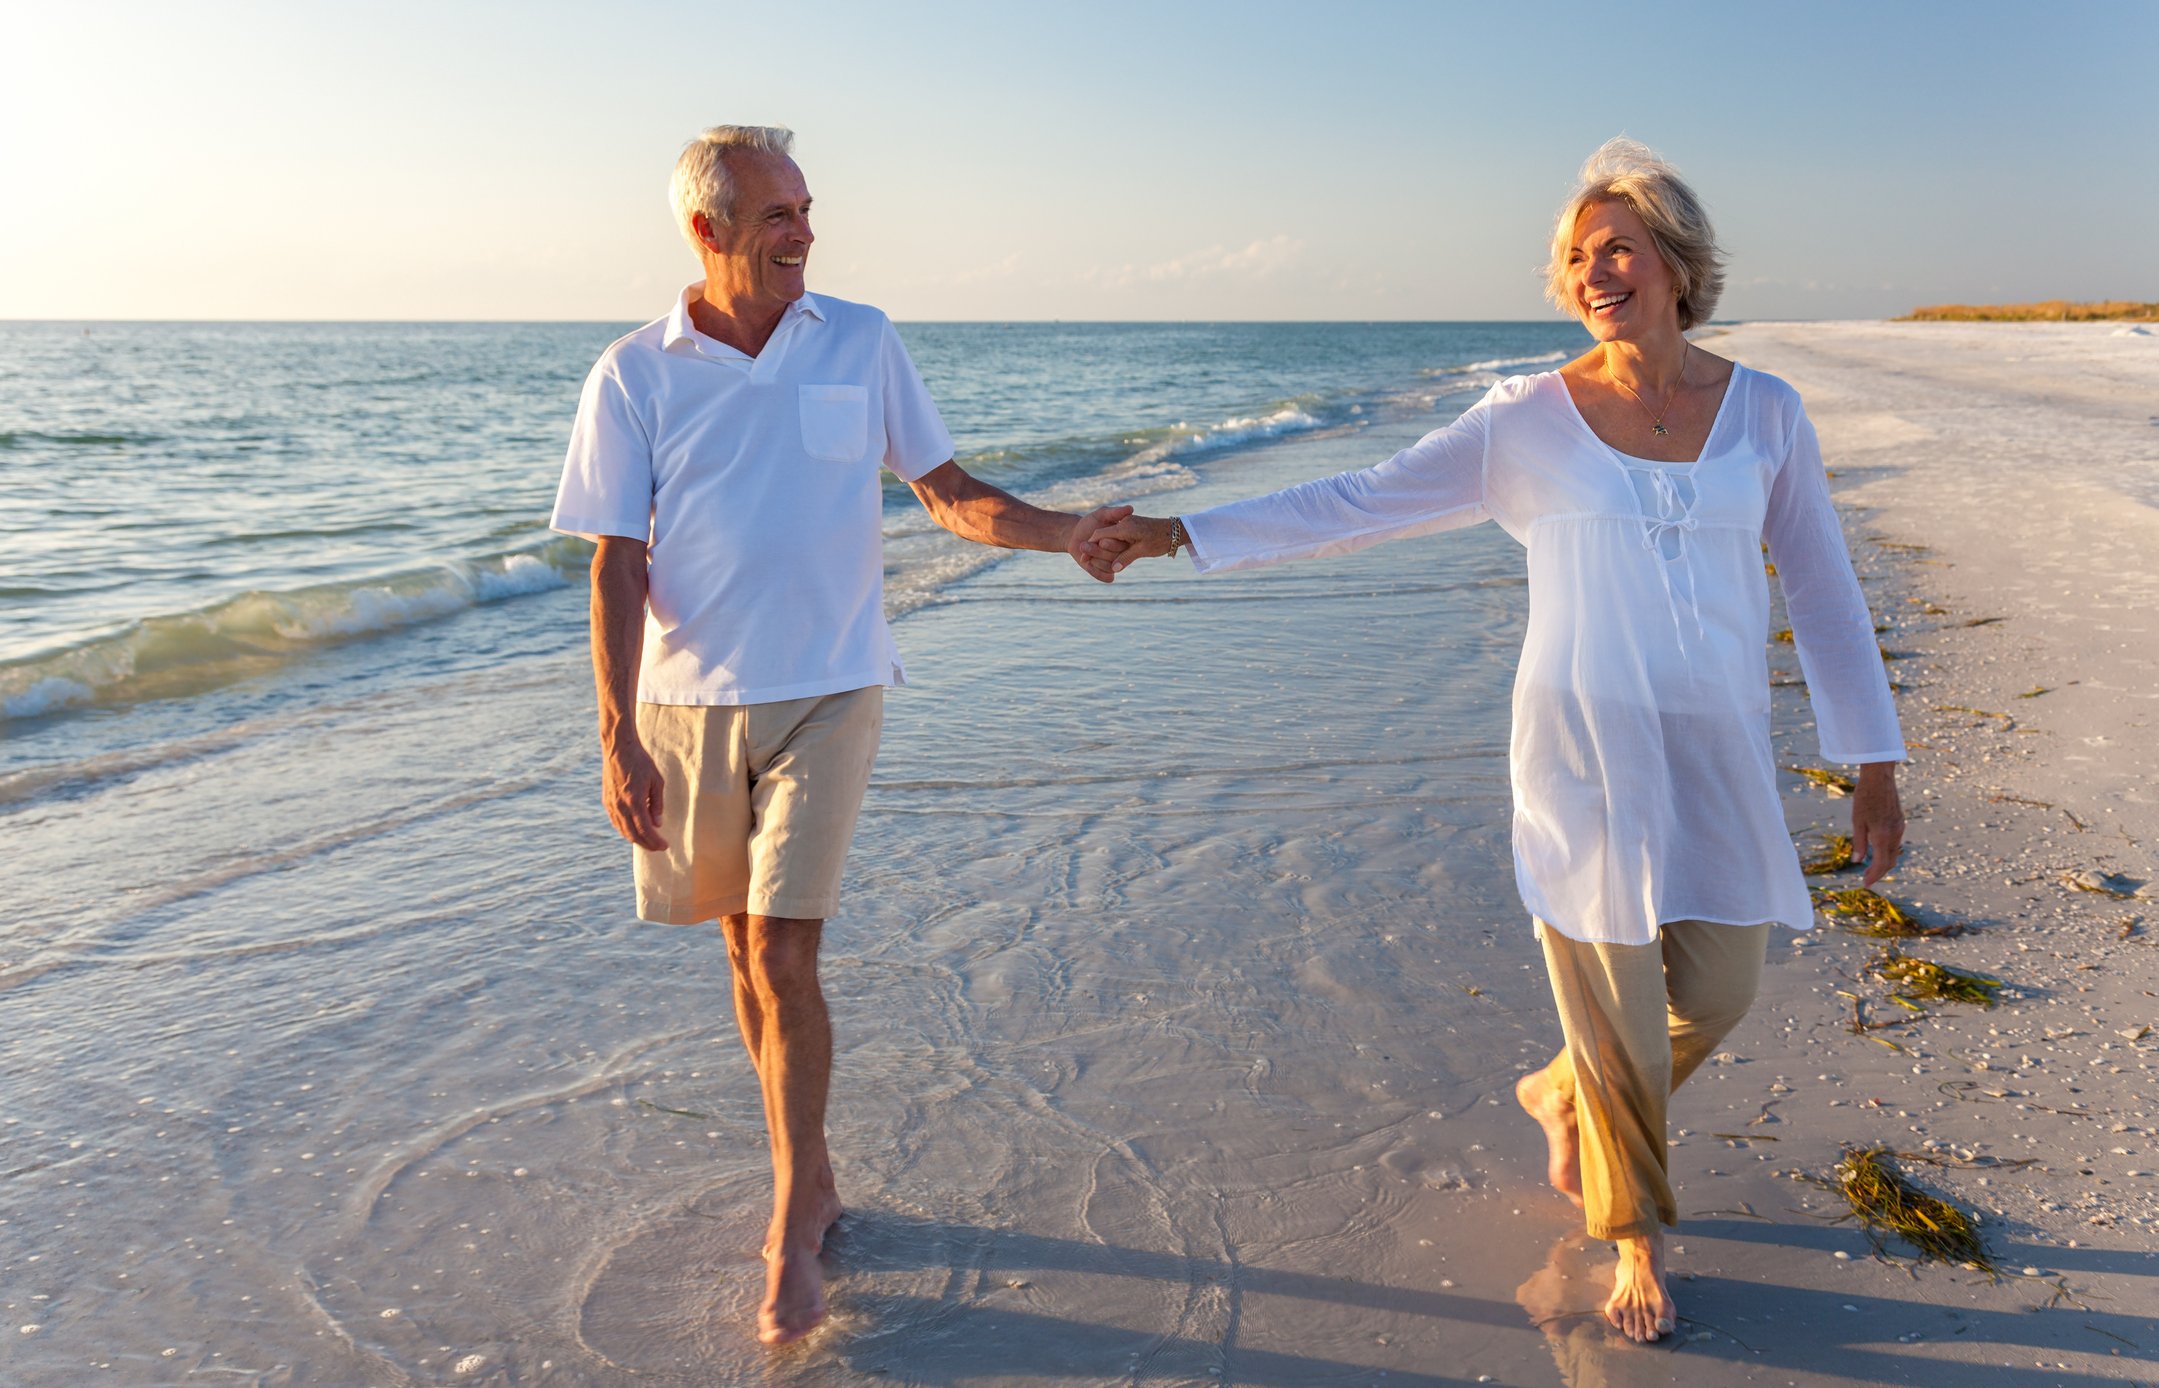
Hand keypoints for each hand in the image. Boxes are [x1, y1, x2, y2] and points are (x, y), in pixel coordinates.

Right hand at [603, 738, 668, 850]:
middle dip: (647, 844)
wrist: (619, 748)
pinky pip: (616, 822)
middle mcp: (620, 806)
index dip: (655, 841)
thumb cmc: (640, 761)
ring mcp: (611, 804)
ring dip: (636, 839)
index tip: (665, 846)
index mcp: (634, 801)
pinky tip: (633, 831)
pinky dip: (625, 830)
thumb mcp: (656, 781)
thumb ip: (657, 804)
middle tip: (658, 848)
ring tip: (648, 842)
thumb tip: (657, 824)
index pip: (645, 830)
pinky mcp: (606, 801)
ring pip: (622, 830)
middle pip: (633, 834)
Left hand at [1066, 504, 1132, 581]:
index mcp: (1126, 540)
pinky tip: (1086, 563)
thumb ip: (1116, 512)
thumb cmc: (1090, 522)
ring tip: (1083, 549)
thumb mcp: (1102, 514)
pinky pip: (1107, 578)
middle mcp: (1123, 553)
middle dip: (1098, 551)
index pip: (1122, 545)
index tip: (1098, 539)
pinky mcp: (1108, 574)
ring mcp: (1116, 565)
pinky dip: (1095, 571)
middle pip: (1116, 557)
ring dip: (1094, 560)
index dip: (1110, 543)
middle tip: (1084, 544)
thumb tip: (1131, 508)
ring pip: (1110, 568)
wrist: (1076, 536)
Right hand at [1088, 513, 1180, 572]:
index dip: (1090, 545)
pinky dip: (1110, 543)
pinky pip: (1116, 535)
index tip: (1083, 557)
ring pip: (1109, 535)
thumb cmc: (1160, 540)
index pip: (1100, 534)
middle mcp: (1124, 523)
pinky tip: (1107, 551)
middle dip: (1093, 547)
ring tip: (1093, 557)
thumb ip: (1126, 558)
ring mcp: (1127, 523)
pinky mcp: (1132, 526)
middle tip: (1084, 559)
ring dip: (1101, 546)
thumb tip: (1113, 570)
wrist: (1175, 529)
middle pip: (1102, 535)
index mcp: (1124, 527)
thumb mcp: (1142, 550)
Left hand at [1850, 762, 1903, 886]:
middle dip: (1879, 872)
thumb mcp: (1857, 821)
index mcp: (1883, 836)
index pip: (1882, 864)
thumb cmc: (1865, 798)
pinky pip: (1895, 842)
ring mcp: (1899, 828)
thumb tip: (1857, 862)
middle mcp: (1895, 834)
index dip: (1874, 876)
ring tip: (1870, 866)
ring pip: (1894, 852)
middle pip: (1890, 861)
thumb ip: (1859, 843)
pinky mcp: (1900, 822)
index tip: (1866, 884)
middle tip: (1867, 878)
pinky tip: (1877, 849)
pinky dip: (1887, 851)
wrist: (1880, 778)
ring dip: (1884, 862)